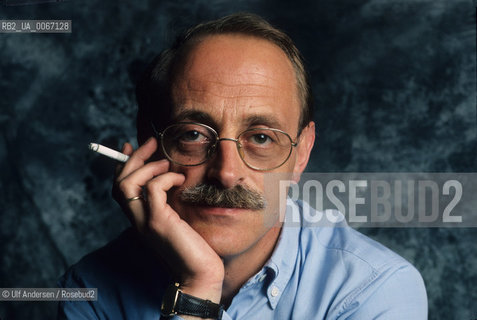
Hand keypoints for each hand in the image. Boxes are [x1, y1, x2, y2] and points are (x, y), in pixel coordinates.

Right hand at [112, 137, 223, 302]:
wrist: (200, 274)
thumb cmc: (194, 248)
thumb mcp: (177, 220)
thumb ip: (168, 203)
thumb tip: (171, 177)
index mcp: (139, 219)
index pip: (119, 188)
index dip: (122, 165)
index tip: (130, 146)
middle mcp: (137, 220)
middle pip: (119, 182)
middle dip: (133, 157)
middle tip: (151, 142)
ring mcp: (145, 222)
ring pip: (127, 184)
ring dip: (148, 165)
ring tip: (167, 163)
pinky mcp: (159, 222)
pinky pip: (153, 189)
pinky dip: (165, 177)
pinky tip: (180, 179)